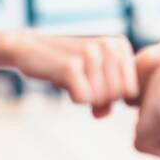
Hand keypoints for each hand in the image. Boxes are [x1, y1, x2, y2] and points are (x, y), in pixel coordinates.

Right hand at [4, 33, 137, 116]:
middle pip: (116, 97)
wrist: (28, 48)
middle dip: (98, 99)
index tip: (93, 83)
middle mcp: (109, 45)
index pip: (131, 91)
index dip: (111, 97)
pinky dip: (72, 97)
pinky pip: (84, 99)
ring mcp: (91, 54)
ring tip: (70, 78)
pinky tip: (61, 80)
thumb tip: (102, 113)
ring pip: (101, 99)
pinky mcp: (72, 65)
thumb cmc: (64, 65)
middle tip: (80, 83)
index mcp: (120, 45)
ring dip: (84, 97)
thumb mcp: (92, 79)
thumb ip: (108, 97)